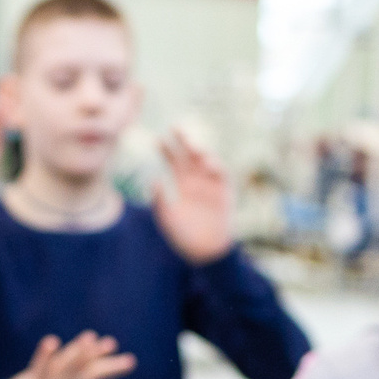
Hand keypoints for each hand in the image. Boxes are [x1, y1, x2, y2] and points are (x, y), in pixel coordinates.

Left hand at [0, 332, 136, 378]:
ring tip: (110, 343)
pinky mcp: (79, 375)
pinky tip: (129, 362)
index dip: (45, 354)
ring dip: (95, 351)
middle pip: (67, 360)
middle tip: (89, 339)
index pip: (42, 365)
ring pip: (83, 359)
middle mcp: (55, 373)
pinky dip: (111, 367)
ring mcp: (69, 370)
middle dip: (78, 352)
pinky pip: (97, 370)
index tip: (49, 342)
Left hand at [152, 131, 234, 264]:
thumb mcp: (167, 217)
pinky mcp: (225, 192)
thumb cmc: (185, 235)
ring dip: (201, 152)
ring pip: (207, 161)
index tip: (156, 139)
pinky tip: (206, 164)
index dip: (166, 150)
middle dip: (184, 141)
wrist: (205, 251)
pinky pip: (222, 176)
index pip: (174, 161)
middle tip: (175, 128)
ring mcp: (211, 185)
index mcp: (182, 184)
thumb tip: (153, 181)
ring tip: (192, 147)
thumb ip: (161, 200)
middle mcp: (197, 180)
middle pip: (190, 155)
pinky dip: (216, 168)